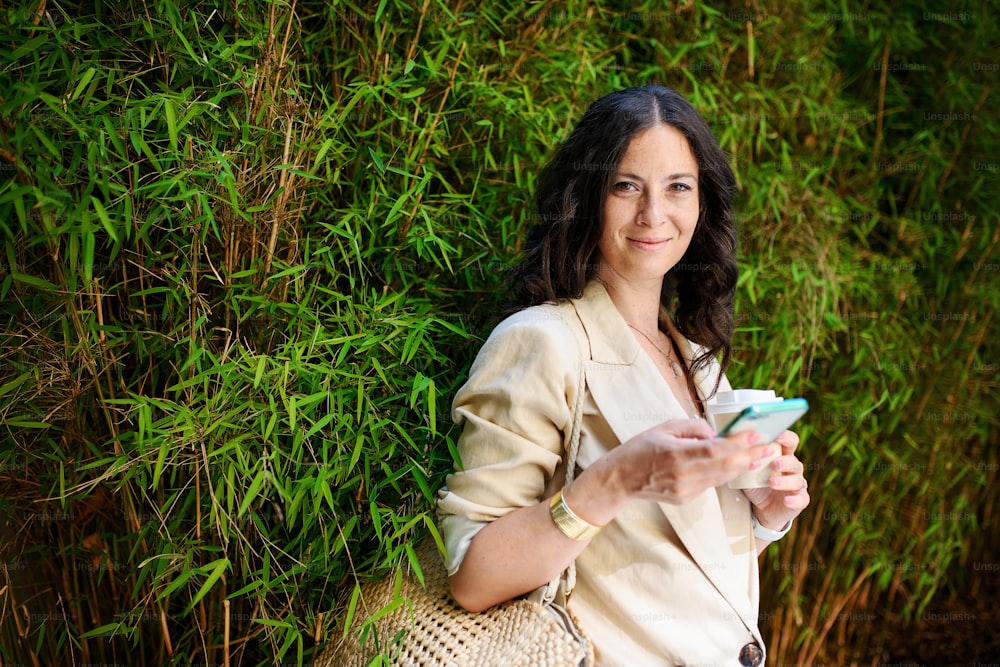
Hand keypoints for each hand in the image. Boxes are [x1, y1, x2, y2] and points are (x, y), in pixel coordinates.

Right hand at [609, 418, 774, 504]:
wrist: (621, 479)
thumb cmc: (640, 448)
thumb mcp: (663, 428)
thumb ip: (692, 428)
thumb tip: (714, 432)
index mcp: (675, 454)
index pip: (714, 449)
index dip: (737, 444)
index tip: (756, 435)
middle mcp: (682, 475)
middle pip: (724, 467)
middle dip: (749, 457)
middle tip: (770, 448)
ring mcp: (684, 490)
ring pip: (720, 478)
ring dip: (741, 467)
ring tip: (760, 457)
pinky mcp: (685, 499)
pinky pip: (709, 484)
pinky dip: (722, 474)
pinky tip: (735, 466)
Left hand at [741, 430, 809, 530]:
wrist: (761, 508)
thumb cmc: (756, 483)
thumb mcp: (749, 469)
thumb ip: (746, 457)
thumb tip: (732, 442)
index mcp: (782, 456)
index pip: (790, 442)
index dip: (786, 437)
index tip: (777, 434)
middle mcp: (792, 469)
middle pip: (794, 461)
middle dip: (785, 461)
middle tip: (774, 463)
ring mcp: (797, 484)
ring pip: (797, 480)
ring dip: (785, 481)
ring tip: (772, 482)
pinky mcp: (799, 499)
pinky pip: (801, 499)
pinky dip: (795, 500)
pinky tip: (787, 500)